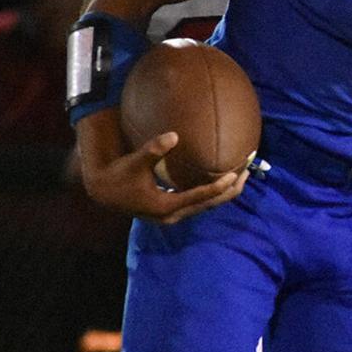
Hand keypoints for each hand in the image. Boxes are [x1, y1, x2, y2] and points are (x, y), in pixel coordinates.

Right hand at [82, 131, 247, 223]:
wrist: (104, 193)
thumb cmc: (119, 175)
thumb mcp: (135, 161)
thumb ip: (154, 149)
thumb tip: (174, 135)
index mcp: (166, 205)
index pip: (199, 197)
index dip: (218, 186)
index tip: (233, 174)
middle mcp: (172, 215)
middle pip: (209, 205)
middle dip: (229, 190)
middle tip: (247, 172)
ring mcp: (173, 216)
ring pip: (206, 206)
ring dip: (224, 193)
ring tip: (241, 176)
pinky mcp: (172, 212)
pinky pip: (199, 203)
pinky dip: (212, 194)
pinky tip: (221, 181)